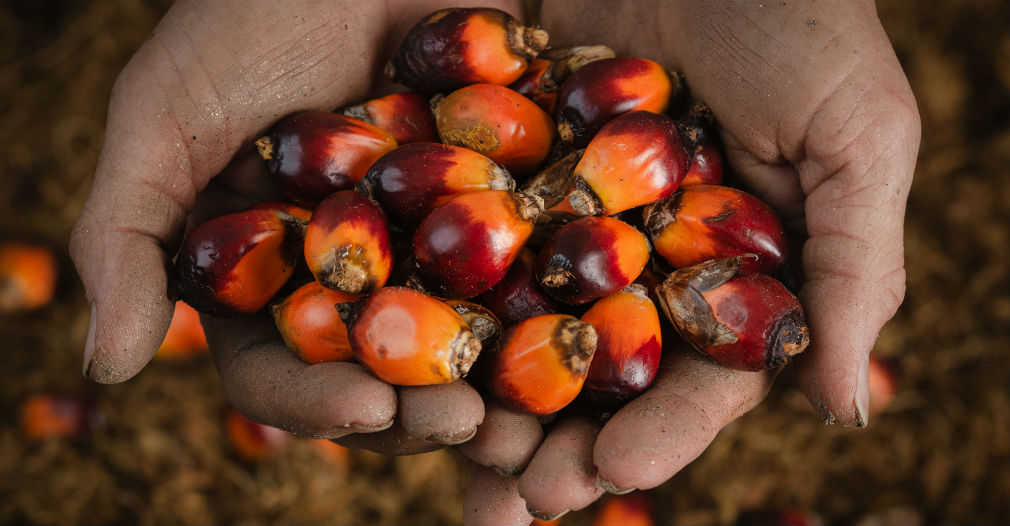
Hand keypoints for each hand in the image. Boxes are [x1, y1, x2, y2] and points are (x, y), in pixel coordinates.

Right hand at [68, 0, 527, 448]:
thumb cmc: (248, 14)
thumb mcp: (164, 115)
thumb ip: (126, 236)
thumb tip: (105, 367)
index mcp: (262, 278)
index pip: (280, 372)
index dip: (316, 404)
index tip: (367, 410)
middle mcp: (346, 279)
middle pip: (379, 378)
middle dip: (417, 411)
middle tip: (467, 425)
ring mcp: (423, 250)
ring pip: (459, 345)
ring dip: (493, 387)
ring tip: (526, 411)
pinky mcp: (491, 213)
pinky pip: (525, 272)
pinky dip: (548, 308)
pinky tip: (578, 332)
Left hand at [460, 0, 919, 521]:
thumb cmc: (800, 19)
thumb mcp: (857, 134)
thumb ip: (855, 268)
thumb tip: (846, 409)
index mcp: (734, 274)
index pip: (703, 379)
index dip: (665, 432)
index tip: (616, 475)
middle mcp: (648, 264)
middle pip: (603, 378)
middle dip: (563, 445)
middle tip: (518, 500)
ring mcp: (573, 224)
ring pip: (527, 330)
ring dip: (490, 398)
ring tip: (452, 451)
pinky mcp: (509, 175)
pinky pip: (468, 243)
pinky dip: (438, 296)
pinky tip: (398, 347)